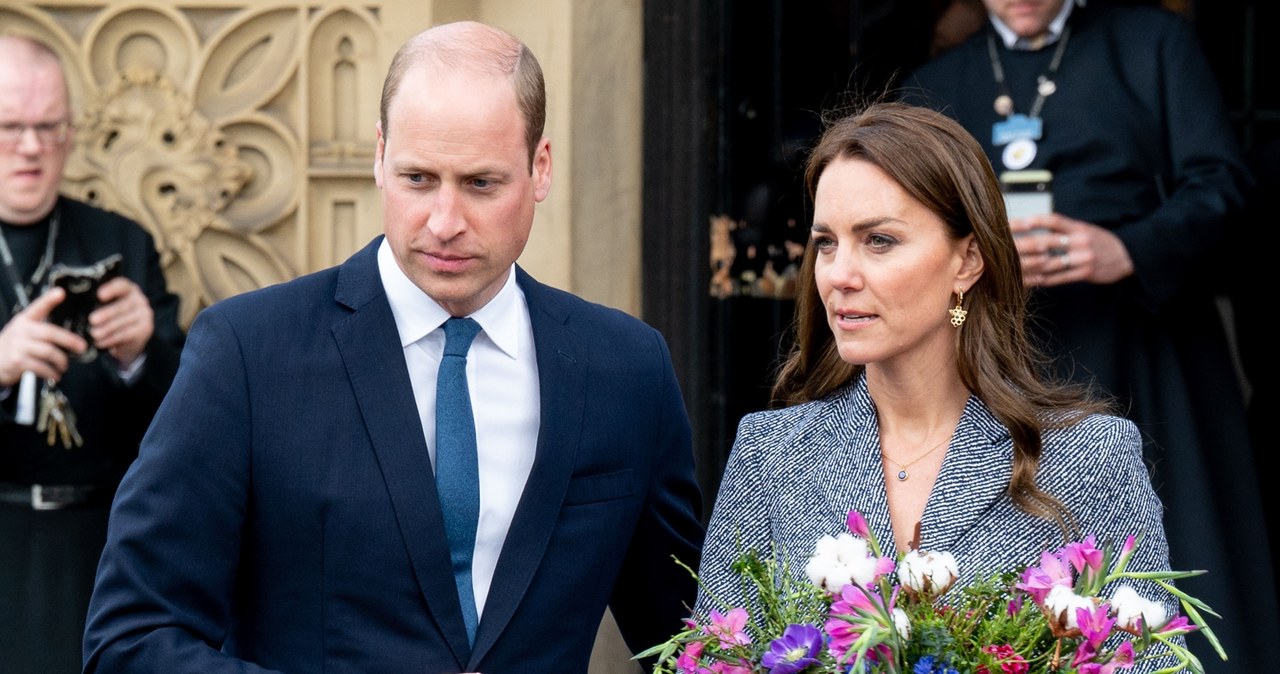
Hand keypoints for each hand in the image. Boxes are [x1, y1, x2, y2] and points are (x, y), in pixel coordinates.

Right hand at [0, 287, 87, 385]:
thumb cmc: (16, 343)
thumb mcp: (25, 328)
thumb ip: (43, 325)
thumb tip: (71, 328)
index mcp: (25, 320)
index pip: (38, 307)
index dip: (49, 299)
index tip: (61, 293)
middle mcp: (21, 330)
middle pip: (50, 333)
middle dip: (69, 341)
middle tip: (82, 348)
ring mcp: (18, 346)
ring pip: (48, 352)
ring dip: (61, 361)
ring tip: (64, 365)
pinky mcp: (18, 361)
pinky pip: (41, 367)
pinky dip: (51, 373)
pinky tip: (55, 375)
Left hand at [89, 277, 154, 365]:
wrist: (131, 336)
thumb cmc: (112, 318)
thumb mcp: (106, 306)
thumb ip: (96, 303)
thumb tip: (75, 303)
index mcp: (128, 289)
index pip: (122, 285)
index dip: (111, 289)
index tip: (99, 295)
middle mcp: (139, 299)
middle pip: (123, 305)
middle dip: (107, 313)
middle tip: (92, 320)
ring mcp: (144, 314)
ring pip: (124, 321)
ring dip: (107, 329)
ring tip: (94, 334)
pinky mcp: (145, 329)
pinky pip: (127, 334)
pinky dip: (112, 339)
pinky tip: (101, 342)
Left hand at [1010, 213, 1133, 287]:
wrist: (1127, 255)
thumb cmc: (1099, 241)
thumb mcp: (1084, 230)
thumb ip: (1063, 230)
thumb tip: (1034, 227)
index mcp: (1078, 228)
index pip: (1054, 221)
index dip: (1036, 221)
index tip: (1017, 223)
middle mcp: (1080, 241)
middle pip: (1047, 243)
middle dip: (1024, 247)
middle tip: (1004, 249)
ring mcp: (1083, 258)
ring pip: (1050, 263)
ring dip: (1029, 267)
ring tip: (1011, 269)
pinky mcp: (1085, 273)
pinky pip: (1059, 278)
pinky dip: (1042, 280)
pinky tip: (1028, 280)